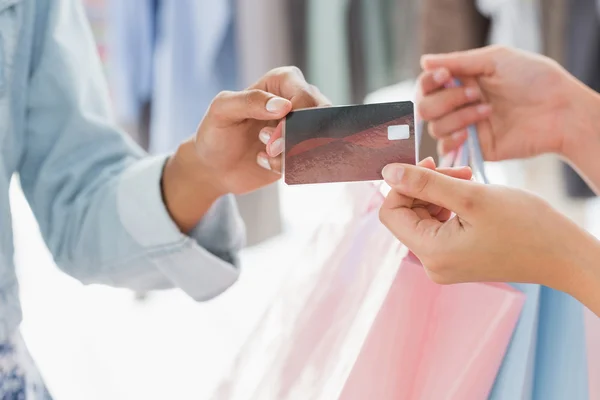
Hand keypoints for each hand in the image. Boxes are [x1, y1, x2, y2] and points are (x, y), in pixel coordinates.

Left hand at [162, 66, 329, 231]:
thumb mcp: (222, 110)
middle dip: (295, 138)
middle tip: (268, 147)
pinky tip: (265, 163)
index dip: (293, 118)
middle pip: (320, 117)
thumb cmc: (216, 133)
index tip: (268, 135)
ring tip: (265, 155)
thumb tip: (284, 106)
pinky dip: (289, 166)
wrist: (214, 168)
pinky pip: (311, 160)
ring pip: (319, 140)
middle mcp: (298, 101)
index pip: (305, 96)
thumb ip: (249, 101)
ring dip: (292, 154)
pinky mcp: (302, 152)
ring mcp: (303, 127)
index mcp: (282, 82)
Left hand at [378, 161, 594, 295]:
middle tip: (460, 172)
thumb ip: (425, 183)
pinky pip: (440, 226)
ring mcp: (444, 264)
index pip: (391, 212)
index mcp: (431, 253)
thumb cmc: (526, 225)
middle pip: (407, 214)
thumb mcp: (470, 196)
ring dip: (440, 192)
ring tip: (470, 181)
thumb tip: (388, 172)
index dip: (404, 185)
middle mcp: (432, 264)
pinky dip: (450, 205)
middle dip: (427, 186)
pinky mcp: (457, 258)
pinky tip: (472, 196)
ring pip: (424, 216)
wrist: (563, 254)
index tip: (430, 164)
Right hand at [417, 45, 589, 159]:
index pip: (427, 85)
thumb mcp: (495, 59)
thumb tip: (423, 61)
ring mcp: (465, 127)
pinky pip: (445, 149)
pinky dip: (451, 140)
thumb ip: (458, 61)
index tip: (446, 75)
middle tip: (475, 93)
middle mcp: (459, 105)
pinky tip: (470, 133)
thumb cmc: (534, 79)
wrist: (560, 110)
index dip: (428, 82)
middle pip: (424, 108)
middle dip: (446, 99)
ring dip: (458, 116)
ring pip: (435, 127)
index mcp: (462, 81)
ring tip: (488, 110)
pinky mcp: (473, 148)